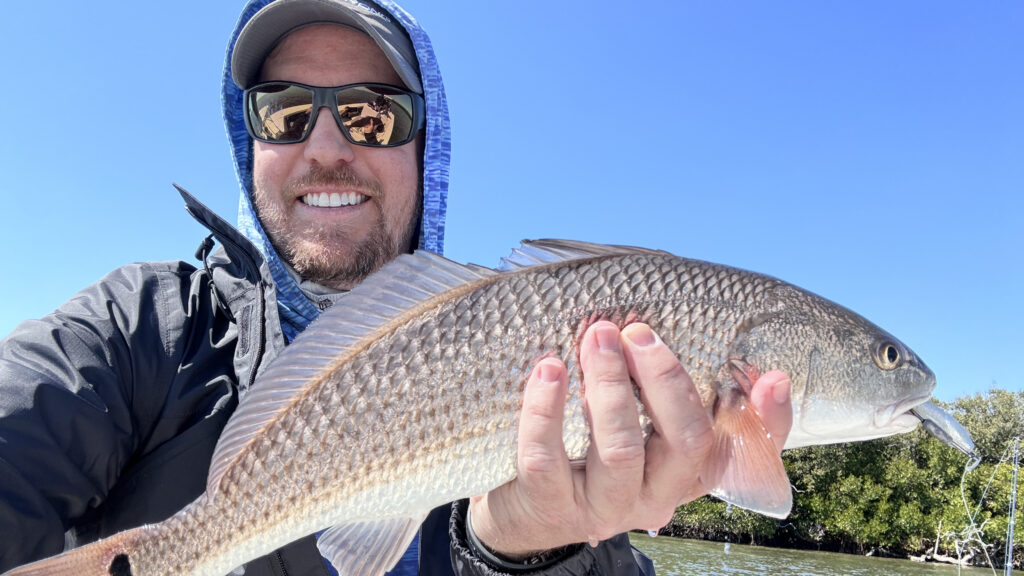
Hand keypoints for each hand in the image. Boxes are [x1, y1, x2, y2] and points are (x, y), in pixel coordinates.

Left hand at [468, 321, 792, 556]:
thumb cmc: (592, 451)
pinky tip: (548, 370)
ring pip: (619, 449)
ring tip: (595, 336)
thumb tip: (741, 360)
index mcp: (684, 473)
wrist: (529, 509)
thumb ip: (674, 392)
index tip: (771, 377)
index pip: (739, 451)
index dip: (766, 421)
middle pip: (683, 442)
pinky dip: (545, 410)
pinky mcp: (551, 506)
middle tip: (637, 330)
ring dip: (608, 385)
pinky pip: (547, 457)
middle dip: (664, 378)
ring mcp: (603, 506)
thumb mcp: (640, 427)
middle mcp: (654, 495)